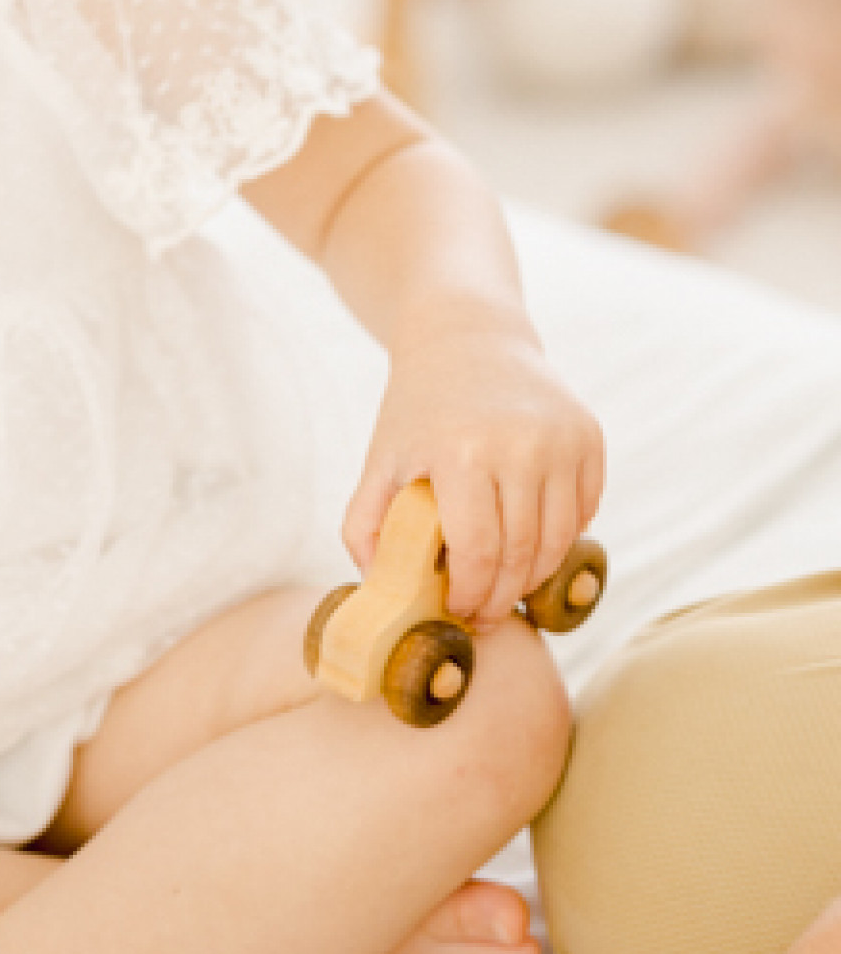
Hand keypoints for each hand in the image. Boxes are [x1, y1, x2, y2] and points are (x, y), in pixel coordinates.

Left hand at [345, 308, 603, 625]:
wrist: (468, 338)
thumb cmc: (418, 409)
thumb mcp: (380, 460)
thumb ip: (363, 526)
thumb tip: (376, 588)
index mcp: (463, 453)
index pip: (478, 552)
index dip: (469, 595)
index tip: (457, 611)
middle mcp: (522, 445)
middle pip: (522, 554)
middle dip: (501, 598)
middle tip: (483, 615)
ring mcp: (563, 440)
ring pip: (560, 540)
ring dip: (534, 577)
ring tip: (505, 588)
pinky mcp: (590, 436)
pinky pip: (585, 511)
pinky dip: (561, 539)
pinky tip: (530, 544)